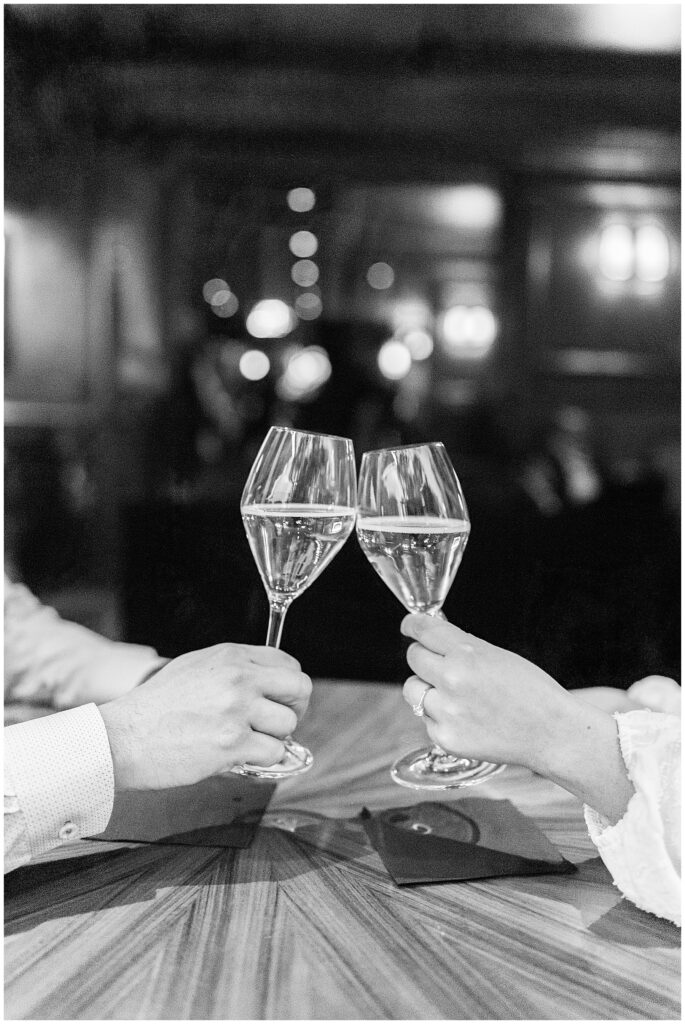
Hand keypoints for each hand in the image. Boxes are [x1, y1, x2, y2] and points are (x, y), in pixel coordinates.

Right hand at [99, 643, 311, 790]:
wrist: (122, 738)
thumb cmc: (154, 708)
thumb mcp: (195, 667)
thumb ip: (233, 669)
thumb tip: (266, 681)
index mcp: (231, 656)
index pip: (288, 663)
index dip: (288, 687)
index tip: (280, 701)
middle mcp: (238, 678)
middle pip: (300, 689)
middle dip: (294, 710)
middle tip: (276, 725)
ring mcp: (237, 710)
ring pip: (288, 725)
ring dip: (272, 740)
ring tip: (245, 743)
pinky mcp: (233, 743)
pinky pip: (273, 753)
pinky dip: (261, 761)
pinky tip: (238, 757)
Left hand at [401, 614, 577, 771]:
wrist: (551, 733)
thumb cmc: (532, 692)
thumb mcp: (499, 656)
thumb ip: (464, 647)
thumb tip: (435, 638)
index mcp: (467, 653)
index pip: (423, 630)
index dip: (412, 625)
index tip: (409, 626)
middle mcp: (451, 680)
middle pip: (413, 657)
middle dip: (423, 656)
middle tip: (439, 664)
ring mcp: (446, 711)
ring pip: (412, 689)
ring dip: (426, 688)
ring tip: (455, 696)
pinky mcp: (445, 738)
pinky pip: (426, 719)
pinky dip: (439, 717)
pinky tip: (466, 719)